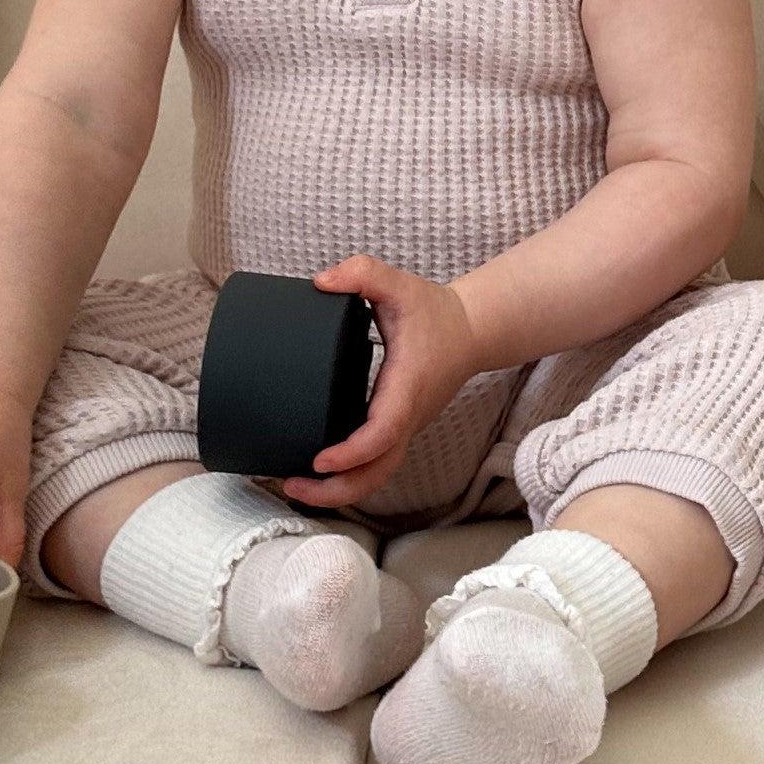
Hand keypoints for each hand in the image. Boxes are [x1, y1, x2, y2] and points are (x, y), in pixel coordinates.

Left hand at [279, 258, 480, 510]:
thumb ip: (363, 273)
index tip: (319, 460)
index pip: (383, 433)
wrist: (473, 331)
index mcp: (407, 388)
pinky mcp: (400, 429)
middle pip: (377, 473)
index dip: (351, 452)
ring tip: (295, 486)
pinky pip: (376, 464)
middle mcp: (408, 417)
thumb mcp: (400, 284)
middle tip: (291, 485)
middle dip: (336, 490)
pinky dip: (348, 477)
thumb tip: (321, 282)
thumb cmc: (436, 312)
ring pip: (377, 476)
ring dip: (339, 491)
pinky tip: (317, 473)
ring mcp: (405, 428)